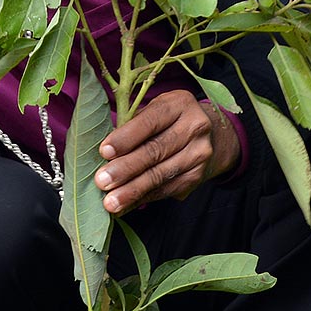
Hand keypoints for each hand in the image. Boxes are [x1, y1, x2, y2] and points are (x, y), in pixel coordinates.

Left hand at [95, 90, 238, 213]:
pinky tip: (124, 206)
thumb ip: (131, 126)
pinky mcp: (197, 176)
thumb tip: (104, 155)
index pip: (150, 121)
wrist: (208, 137)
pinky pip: (165, 190)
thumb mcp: (153, 111)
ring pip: (161, 175)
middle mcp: (195, 127)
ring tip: (110, 201)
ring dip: (132, 190)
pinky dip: (142, 199)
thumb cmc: (168, 121)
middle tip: (102, 181)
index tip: (104, 152)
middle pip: (156, 150)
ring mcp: (199, 154)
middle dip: (126, 168)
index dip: (126, 138)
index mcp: (179, 104)